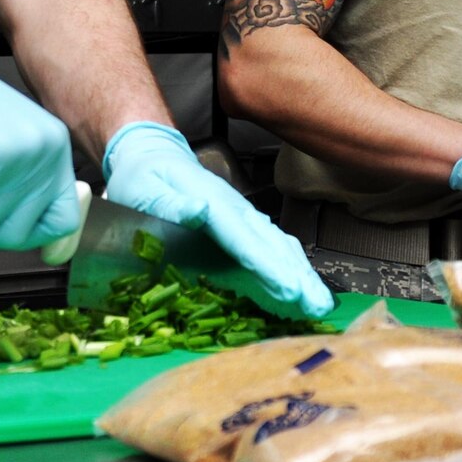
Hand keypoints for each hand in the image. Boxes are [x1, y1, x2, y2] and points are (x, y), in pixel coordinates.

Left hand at [102, 122, 334, 318]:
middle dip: (298, 276)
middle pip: (272, 245)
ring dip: (301, 275)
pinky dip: (290, 268)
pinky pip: (271, 249)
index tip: (289, 289)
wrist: (151, 156)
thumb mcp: (143, 187)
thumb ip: (169, 203)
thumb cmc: (142, 177)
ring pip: (279, 247)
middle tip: (318, 306)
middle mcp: (235, 211)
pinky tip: (302, 289)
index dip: (267, 267)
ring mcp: (241, 218)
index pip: (244, 240)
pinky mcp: (241, 227)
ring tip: (319, 304)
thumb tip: (199, 211)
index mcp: (212, 203)